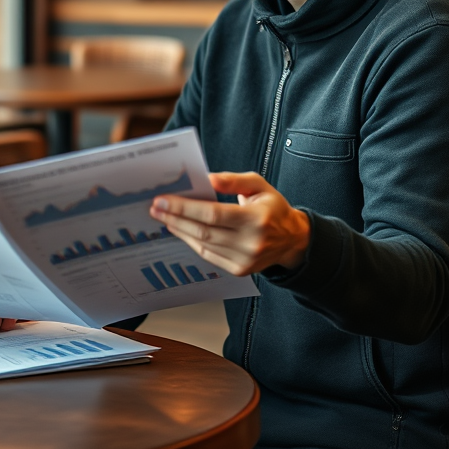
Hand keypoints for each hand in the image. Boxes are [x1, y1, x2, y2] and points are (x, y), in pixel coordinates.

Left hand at [149, 171, 309, 275]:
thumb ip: (233, 180)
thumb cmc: (272, 208)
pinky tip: (180, 230)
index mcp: (257, 219)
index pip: (213, 214)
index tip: (163, 200)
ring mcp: (245, 260)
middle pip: (203, 231)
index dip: (184, 208)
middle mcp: (251, 242)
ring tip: (164, 217)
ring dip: (179, 230)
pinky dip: (191, 242)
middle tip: (155, 207)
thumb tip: (207, 178)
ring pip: (203, 244)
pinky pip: (208, 255)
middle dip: (175, 218)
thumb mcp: (259, 186)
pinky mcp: (239, 270)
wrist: (292, 240)